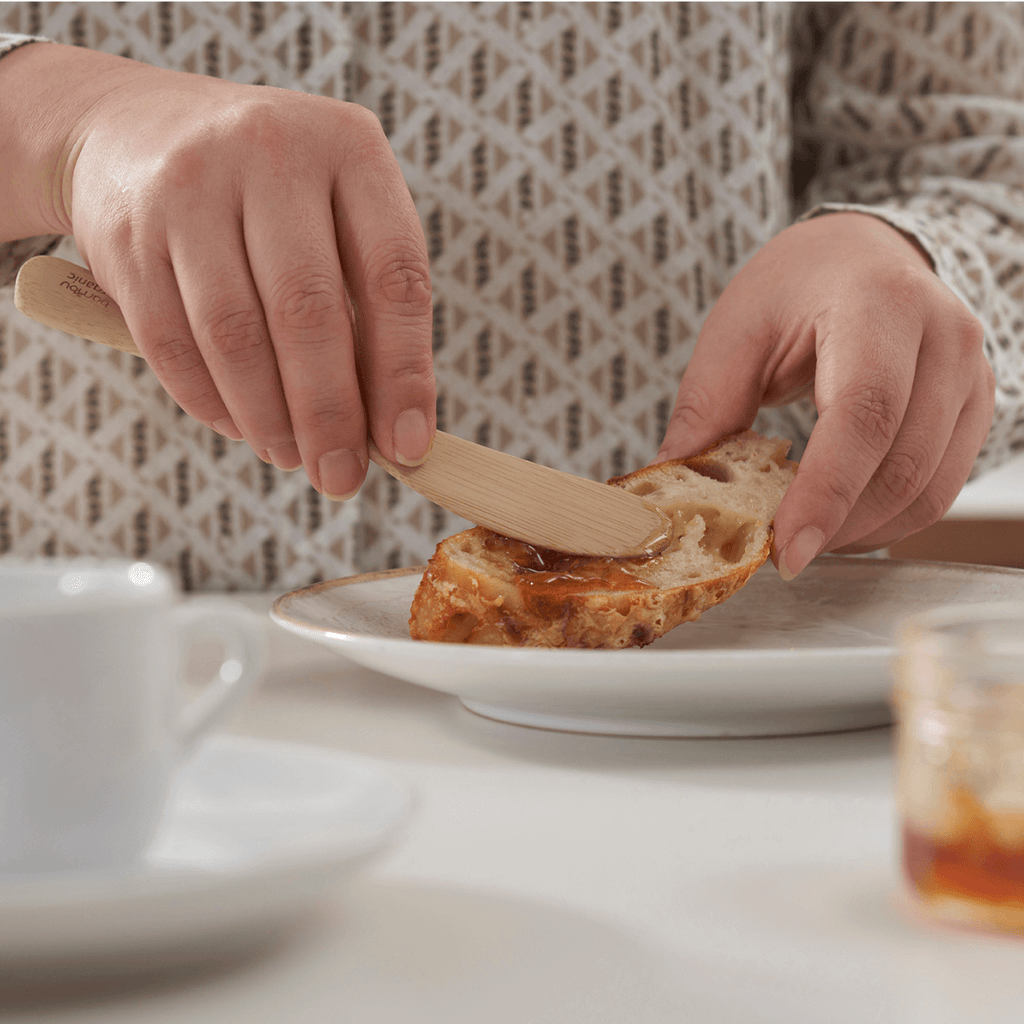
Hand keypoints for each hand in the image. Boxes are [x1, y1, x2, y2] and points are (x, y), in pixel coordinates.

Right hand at [5, 43, 434, 497]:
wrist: (132, 126)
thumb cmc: (268, 196)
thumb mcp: (334, 213)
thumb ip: (368, 305)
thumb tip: (391, 429)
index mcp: (351, 149)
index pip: (395, 276)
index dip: (405, 373)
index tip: (408, 445)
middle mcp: (272, 152)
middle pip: (309, 312)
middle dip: (329, 415)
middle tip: (340, 478)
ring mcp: (191, 186)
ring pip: (235, 335)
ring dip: (268, 418)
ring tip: (291, 457)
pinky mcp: (127, 231)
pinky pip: (172, 342)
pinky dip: (210, 403)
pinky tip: (240, 426)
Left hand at [656, 212, 995, 578]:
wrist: (862, 254)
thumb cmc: (795, 286)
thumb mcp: (735, 330)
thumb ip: (706, 406)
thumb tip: (669, 481)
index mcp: (878, 305)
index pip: (864, 413)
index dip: (825, 492)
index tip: (785, 550)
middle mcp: (944, 337)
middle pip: (900, 463)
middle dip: (835, 524)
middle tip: (777, 551)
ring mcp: (971, 374)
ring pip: (928, 489)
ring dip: (861, 531)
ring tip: (802, 538)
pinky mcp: (976, 408)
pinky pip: (941, 489)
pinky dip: (888, 522)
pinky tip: (839, 523)